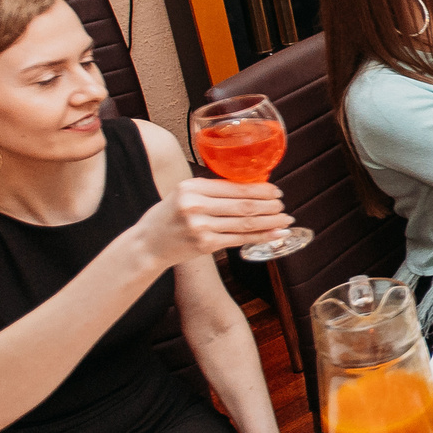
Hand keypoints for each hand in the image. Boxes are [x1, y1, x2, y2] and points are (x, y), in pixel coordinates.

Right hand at [138, 178, 290, 263]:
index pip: (234, 187)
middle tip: (283, 206)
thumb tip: (249, 187)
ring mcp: (201, 226)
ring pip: (245, 223)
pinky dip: (261, 237)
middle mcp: (196, 205)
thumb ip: (210, 189)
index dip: (260, 190)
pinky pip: (239, 239)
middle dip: (269, 206)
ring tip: (285, 220)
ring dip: (270, 222)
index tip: (275, 191)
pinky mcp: (205, 245)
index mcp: (192, 187)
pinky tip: (275, 235)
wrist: (147, 245)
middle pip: (243, 204)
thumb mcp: (184, 193)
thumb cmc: (168, 217)